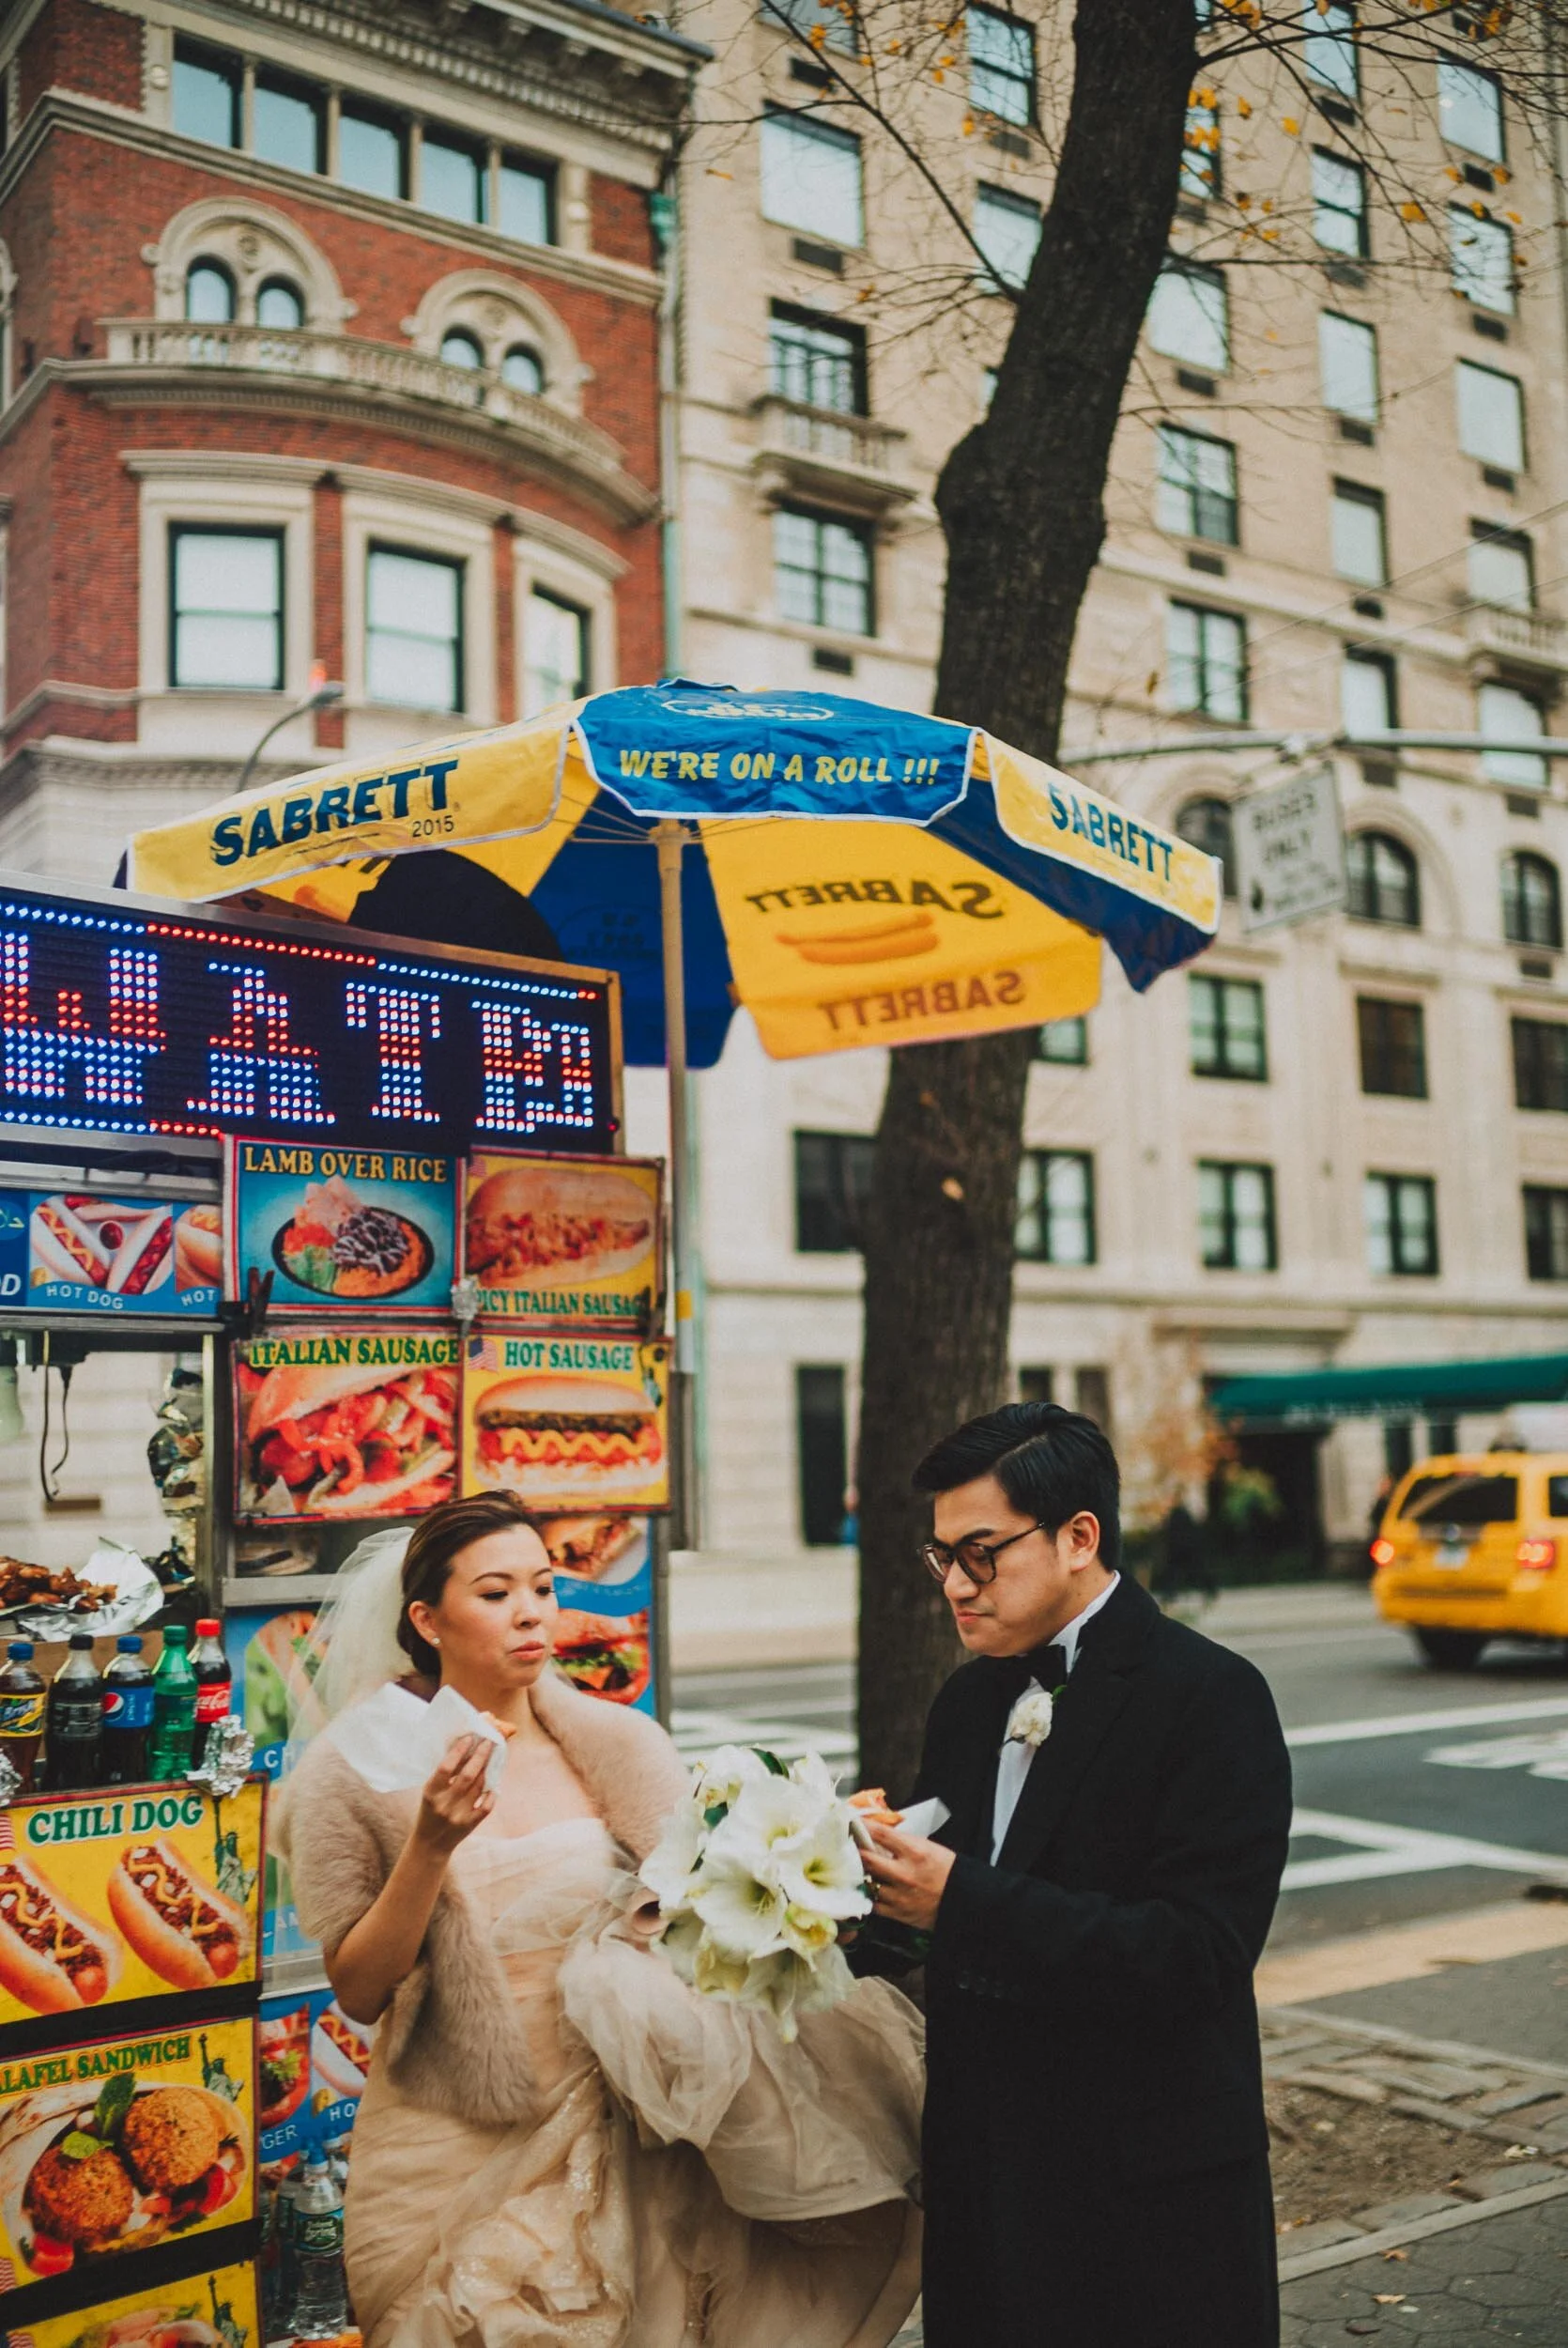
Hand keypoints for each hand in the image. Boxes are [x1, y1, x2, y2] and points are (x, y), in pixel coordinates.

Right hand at [413, 1734, 494, 1856]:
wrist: (430, 1844)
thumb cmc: (430, 1810)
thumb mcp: (431, 1792)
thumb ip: (444, 1775)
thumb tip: (465, 1747)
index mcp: (430, 1793)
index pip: (446, 1768)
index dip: (458, 1751)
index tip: (469, 1738)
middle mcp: (444, 1804)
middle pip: (467, 1776)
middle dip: (480, 1756)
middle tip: (489, 1741)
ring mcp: (458, 1816)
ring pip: (479, 1787)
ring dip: (488, 1770)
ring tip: (493, 1755)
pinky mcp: (469, 1825)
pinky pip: (487, 1806)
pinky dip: (492, 1793)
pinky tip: (494, 1782)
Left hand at [861, 1821, 955, 1932]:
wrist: (962, 1899)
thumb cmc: (945, 1870)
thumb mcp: (927, 1847)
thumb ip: (902, 1842)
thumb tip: (878, 1834)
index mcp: (914, 1852)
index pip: (880, 1834)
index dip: (863, 1826)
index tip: (853, 1822)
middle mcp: (904, 1873)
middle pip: (867, 1859)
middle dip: (856, 1852)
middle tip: (850, 1848)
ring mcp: (899, 1895)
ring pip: (868, 1882)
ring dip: (864, 1875)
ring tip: (863, 1870)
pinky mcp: (898, 1913)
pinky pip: (874, 1903)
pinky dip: (872, 1896)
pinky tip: (874, 1890)